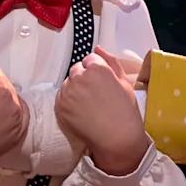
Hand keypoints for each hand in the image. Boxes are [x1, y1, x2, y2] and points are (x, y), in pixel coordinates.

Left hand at [54, 50, 148, 173]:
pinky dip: (69, 101)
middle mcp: (79, 77)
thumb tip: (97, 47)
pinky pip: (61, 97)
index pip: (90, 59)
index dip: (97, 70)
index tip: (103, 82)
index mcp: (97, 68)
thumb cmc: (125, 111)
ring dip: (75, 89)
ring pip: (68, 83)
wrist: (116, 138)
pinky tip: (81, 110)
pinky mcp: (60, 106)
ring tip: (89, 104)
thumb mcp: (124, 82)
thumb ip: (110, 61)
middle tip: (95, 93)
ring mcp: (68, 92)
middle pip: (77, 69)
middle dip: (84, 77)